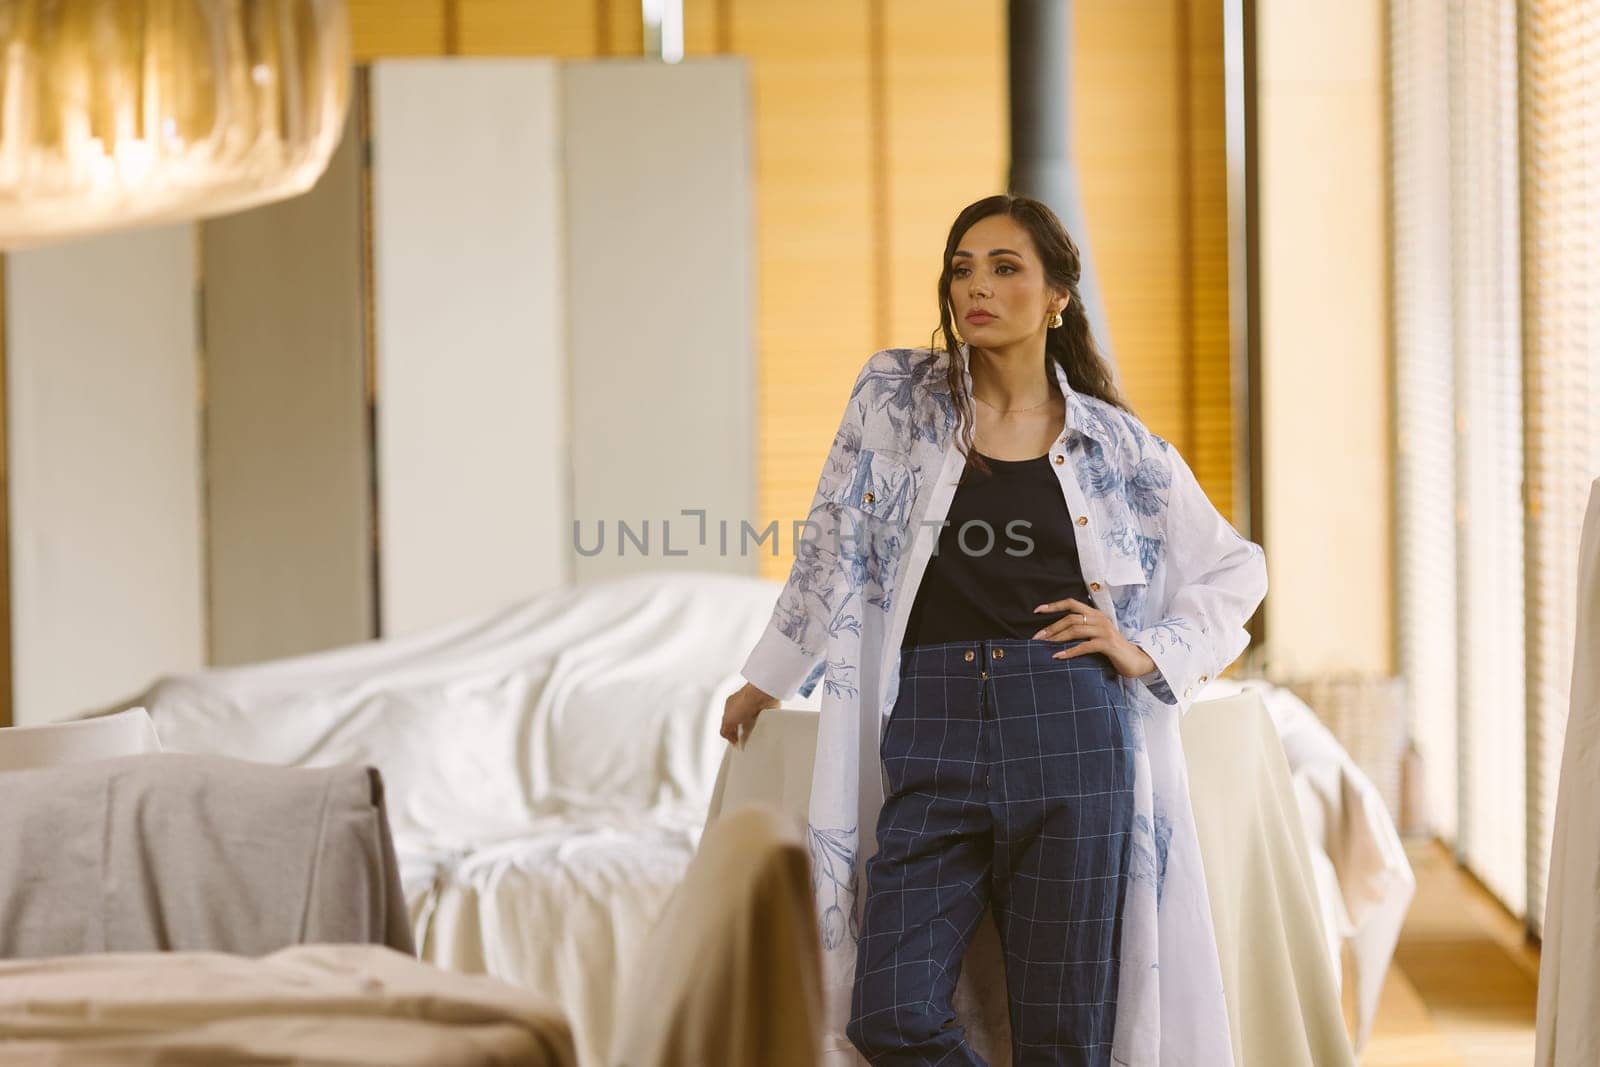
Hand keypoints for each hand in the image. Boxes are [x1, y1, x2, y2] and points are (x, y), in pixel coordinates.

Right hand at [720, 682, 779, 747]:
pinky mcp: (766, 710)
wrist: (762, 695)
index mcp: (731, 706)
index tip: (735, 742)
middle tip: (745, 741)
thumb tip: (731, 740)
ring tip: (754, 735)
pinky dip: (763, 726)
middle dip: (743, 732)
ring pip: (753, 724)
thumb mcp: (727, 720)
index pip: (728, 722)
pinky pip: (763, 722)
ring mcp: (755, 708)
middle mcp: (743, 706)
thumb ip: (725, 731)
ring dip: (753, 730)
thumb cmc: (745, 701)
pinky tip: (762, 729)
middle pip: (741, 723)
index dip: (731, 732)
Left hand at [1031, 597, 1157, 678]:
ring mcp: (1104, 631)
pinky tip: (1058, 656)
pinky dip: (1070, 651)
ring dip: (1057, 638)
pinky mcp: (1108, 644)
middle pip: (1070, 618)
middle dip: (1051, 627)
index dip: (1054, 605)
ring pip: (1076, 630)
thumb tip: (1055, 634)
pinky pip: (1085, 646)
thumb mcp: (1096, 635)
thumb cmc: (1112, 649)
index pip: (1072, 603)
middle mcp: (1099, 619)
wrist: (1135, 660)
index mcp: (1095, 614)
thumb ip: (1082, 630)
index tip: (1037, 610)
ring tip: (1044, 646)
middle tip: (1037, 637)